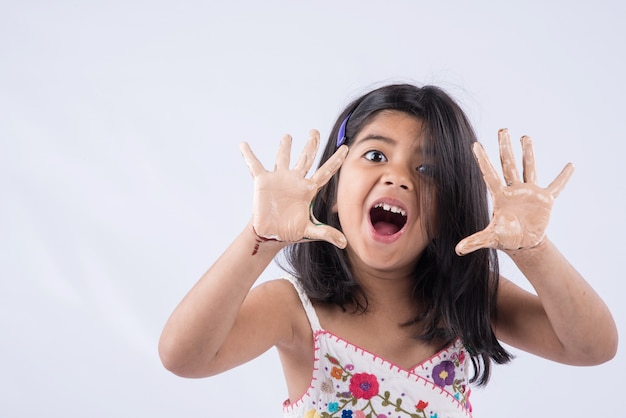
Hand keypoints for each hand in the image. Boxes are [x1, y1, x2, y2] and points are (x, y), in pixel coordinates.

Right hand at [240, 130, 348, 248]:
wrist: (271, 234)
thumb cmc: (291, 231)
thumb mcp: (310, 231)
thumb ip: (326, 233)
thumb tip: (344, 243)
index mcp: (308, 189)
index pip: (326, 171)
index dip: (336, 160)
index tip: (346, 148)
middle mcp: (295, 180)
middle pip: (306, 158)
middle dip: (311, 144)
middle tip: (315, 131)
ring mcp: (279, 179)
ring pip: (283, 157)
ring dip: (285, 146)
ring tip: (288, 136)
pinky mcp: (263, 181)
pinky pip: (254, 165)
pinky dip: (248, 155)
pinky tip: (244, 145)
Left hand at [455, 129, 573, 254]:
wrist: (522, 243)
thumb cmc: (505, 238)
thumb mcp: (490, 238)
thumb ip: (475, 241)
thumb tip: (458, 250)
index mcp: (500, 195)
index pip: (489, 174)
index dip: (482, 160)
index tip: (475, 144)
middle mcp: (514, 189)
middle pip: (508, 164)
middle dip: (505, 147)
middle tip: (503, 129)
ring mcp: (530, 192)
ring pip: (528, 167)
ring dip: (528, 152)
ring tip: (526, 136)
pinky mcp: (545, 200)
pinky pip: (556, 186)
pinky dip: (564, 177)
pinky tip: (570, 165)